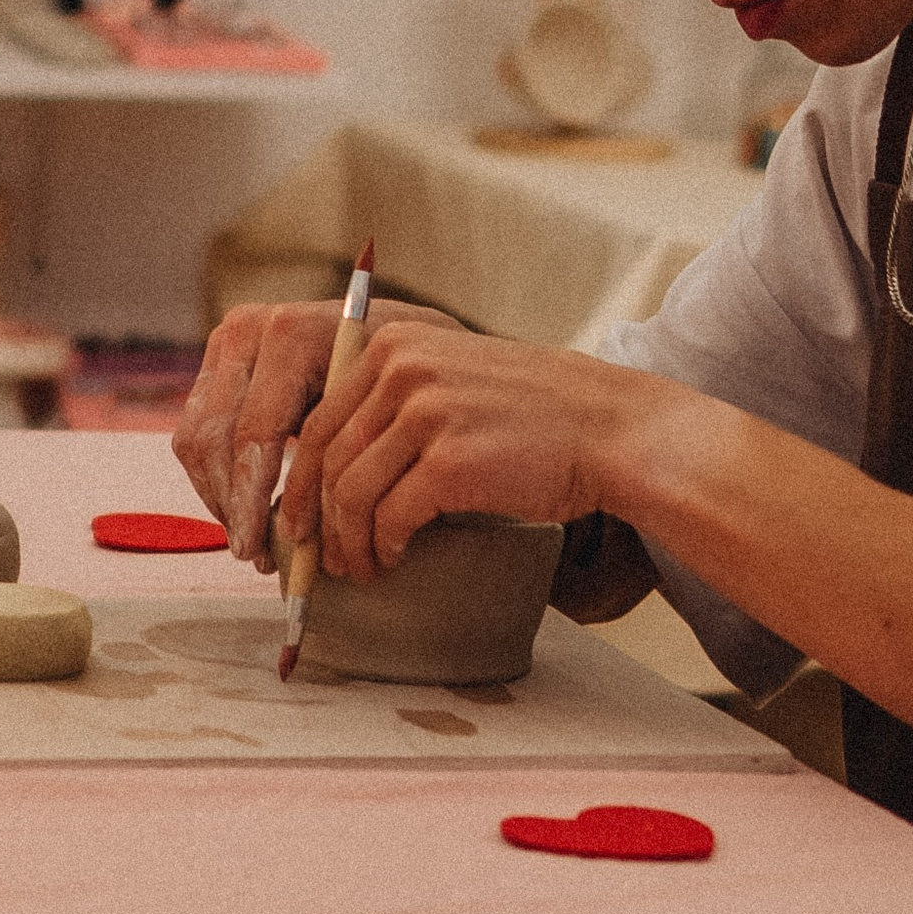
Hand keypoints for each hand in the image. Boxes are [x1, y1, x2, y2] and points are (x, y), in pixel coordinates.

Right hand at [173, 296, 458, 562]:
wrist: (386, 329)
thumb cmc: (401, 371)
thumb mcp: (394, 398)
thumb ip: (354, 444)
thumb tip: (325, 526)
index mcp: (293, 333)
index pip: (255, 431)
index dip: (252, 497)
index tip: (258, 545)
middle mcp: (249, 329)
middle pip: (215, 437)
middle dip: (231, 503)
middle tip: (252, 554)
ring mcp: (226, 345)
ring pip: (195, 440)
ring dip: (219, 497)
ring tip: (251, 542)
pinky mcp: (213, 365)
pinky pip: (194, 435)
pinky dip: (216, 479)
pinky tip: (244, 512)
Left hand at [278, 320, 671, 579]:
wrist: (608, 428)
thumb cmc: (538, 414)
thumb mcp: (456, 377)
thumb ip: (399, 399)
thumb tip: (340, 464)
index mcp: (396, 346)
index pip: (320, 419)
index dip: (303, 479)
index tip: (304, 518)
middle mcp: (403, 370)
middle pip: (327, 459)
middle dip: (318, 519)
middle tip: (322, 557)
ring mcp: (427, 414)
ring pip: (351, 493)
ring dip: (349, 543)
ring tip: (359, 568)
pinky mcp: (451, 462)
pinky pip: (390, 517)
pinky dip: (383, 547)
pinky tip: (393, 559)